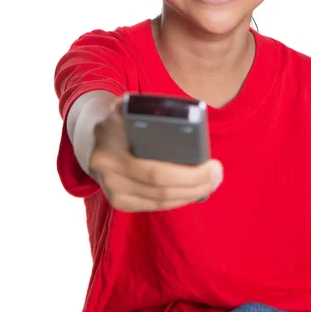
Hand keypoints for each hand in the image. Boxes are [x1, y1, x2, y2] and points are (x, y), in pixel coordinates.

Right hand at [88, 97, 222, 211]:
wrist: (93, 138)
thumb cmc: (125, 119)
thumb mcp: (132, 106)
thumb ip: (151, 107)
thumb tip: (184, 115)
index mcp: (109, 142)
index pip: (155, 170)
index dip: (188, 173)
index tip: (212, 164)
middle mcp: (106, 170)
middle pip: (160, 188)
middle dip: (196, 183)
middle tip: (218, 174)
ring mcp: (110, 190)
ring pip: (159, 200)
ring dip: (190, 194)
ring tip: (212, 182)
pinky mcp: (117, 202)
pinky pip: (153, 205)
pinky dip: (177, 199)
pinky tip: (195, 190)